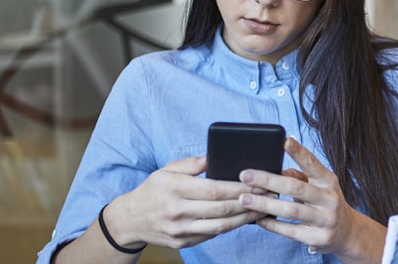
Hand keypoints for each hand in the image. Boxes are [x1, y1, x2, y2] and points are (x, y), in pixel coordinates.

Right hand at [106, 156, 270, 248]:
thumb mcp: (166, 170)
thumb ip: (191, 163)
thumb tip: (215, 156)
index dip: (239, 188)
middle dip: (248, 202)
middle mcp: (177, 211)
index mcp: (174, 189)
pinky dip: (230, 227)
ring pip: (220, 226)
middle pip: (221, 209)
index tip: (258, 182)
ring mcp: (180, 230)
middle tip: (268, 195)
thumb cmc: (152, 191)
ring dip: (245, 218)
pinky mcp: (182, 242)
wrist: (129, 220)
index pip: (214, 189)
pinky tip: (244, 219)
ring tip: (262, 209)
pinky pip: (212, 235)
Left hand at [239, 138, 386, 262]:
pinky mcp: (318, 238)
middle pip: (295, 187)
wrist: (348, 233)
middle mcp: (329, 199)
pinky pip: (291, 231)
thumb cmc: (325, 203)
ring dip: (265, 204)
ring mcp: (325, 219)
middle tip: (245, 175)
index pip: (312, 164)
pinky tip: (258, 219)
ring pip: (291, 210)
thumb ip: (299, 177)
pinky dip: (272, 225)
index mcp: (328, 181)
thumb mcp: (319, 186)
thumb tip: (274, 169)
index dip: (299, 152)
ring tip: (244, 199)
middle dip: (268, 181)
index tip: (284, 140)